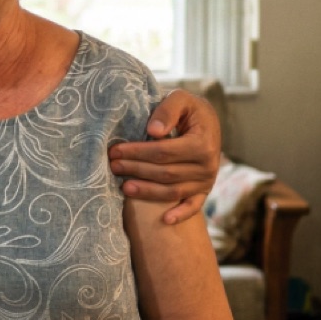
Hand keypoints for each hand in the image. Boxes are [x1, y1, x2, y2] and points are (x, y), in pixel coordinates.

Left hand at [109, 89, 220, 223]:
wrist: (208, 122)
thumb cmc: (189, 109)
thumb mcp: (181, 99)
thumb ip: (167, 110)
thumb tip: (152, 131)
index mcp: (203, 143)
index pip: (164, 152)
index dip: (138, 152)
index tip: (115, 150)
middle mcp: (208, 166)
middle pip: (165, 173)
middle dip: (136, 170)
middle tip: (113, 166)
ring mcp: (206, 181)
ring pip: (173, 192)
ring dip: (147, 191)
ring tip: (123, 187)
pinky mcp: (204, 191)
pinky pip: (192, 206)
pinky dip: (180, 215)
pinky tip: (164, 220)